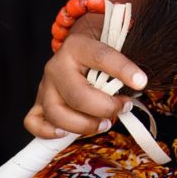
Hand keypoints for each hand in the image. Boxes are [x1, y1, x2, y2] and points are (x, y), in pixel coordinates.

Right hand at [24, 13, 146, 138]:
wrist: (77, 45)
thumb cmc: (99, 49)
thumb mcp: (112, 44)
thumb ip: (122, 62)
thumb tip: (139, 84)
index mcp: (77, 45)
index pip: (101, 57)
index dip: (123, 70)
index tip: (142, 82)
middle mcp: (57, 65)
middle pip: (78, 95)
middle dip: (105, 108)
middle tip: (123, 108)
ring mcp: (45, 85)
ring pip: (57, 113)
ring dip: (84, 125)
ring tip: (106, 123)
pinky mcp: (38, 101)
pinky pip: (34, 121)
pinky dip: (48, 132)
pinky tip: (67, 133)